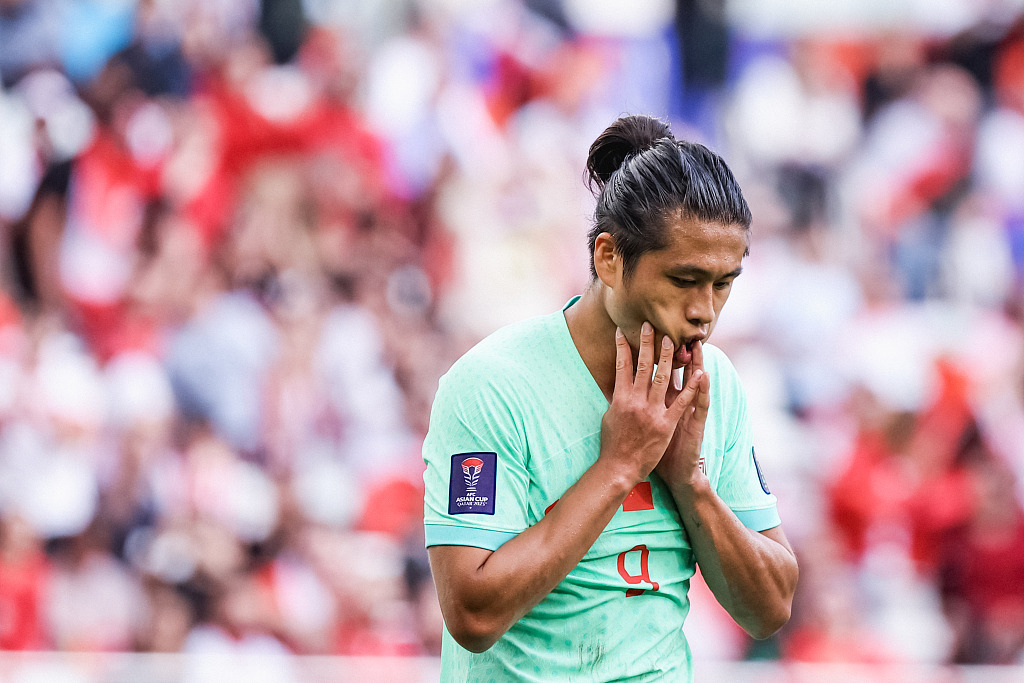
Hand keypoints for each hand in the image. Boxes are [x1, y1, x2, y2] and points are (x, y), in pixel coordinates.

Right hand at [599, 322, 706, 483]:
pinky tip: (699, 373)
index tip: (623, 331)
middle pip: (643, 366)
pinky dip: (691, 387)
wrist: (620, 468)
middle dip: (647, 344)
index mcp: (620, 398)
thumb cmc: (612, 444)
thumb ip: (614, 398)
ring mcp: (652, 412)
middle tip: (650, 326)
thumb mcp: (609, 417)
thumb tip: (614, 383)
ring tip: (672, 340)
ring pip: (663, 378)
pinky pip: (682, 402)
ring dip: (668, 356)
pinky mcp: (666, 424)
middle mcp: (636, 401)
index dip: (622, 347)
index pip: (621, 366)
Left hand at [656, 339, 710, 495]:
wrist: (676, 473)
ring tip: (695, 343)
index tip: (650, 334)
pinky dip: (702, 389)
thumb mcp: (647, 423)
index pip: (661, 372)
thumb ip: (641, 406)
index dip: (657, 354)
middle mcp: (676, 402)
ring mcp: (688, 411)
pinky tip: (705, 374)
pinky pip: (700, 404)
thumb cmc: (656, 450)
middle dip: (675, 350)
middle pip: (677, 371)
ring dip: (694, 362)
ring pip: (692, 382)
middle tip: (673, 328)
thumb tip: (623, 391)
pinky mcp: (696, 424)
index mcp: (663, 401)